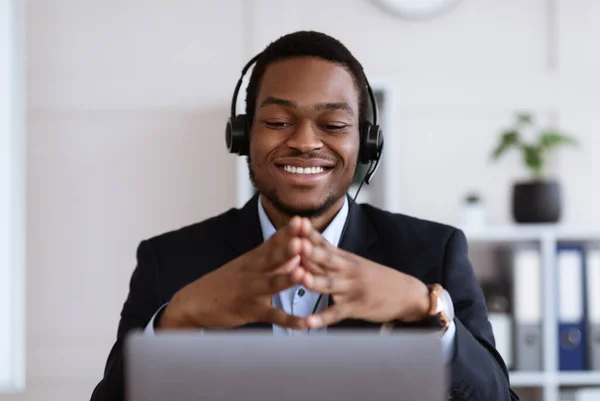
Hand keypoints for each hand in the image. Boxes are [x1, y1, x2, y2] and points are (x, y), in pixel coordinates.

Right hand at [158, 217, 309, 329]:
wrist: (194, 302)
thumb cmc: (224, 283)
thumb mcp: (246, 266)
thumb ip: (272, 261)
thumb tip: (296, 254)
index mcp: (253, 258)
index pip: (272, 241)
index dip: (287, 231)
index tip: (303, 220)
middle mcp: (253, 272)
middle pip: (272, 258)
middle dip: (288, 248)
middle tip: (303, 240)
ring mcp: (251, 291)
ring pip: (272, 284)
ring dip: (286, 278)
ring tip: (301, 273)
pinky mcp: (250, 311)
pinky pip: (272, 316)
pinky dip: (289, 321)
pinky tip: (305, 323)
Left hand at [296, 218, 429, 328]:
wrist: (406, 293)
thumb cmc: (375, 277)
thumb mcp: (354, 263)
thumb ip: (330, 258)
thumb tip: (303, 247)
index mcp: (344, 258)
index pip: (324, 242)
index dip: (310, 233)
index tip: (296, 221)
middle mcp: (347, 270)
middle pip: (326, 259)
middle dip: (310, 251)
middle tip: (295, 243)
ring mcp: (351, 289)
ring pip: (330, 284)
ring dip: (315, 281)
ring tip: (301, 278)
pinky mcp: (355, 308)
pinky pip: (336, 313)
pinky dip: (322, 318)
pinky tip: (308, 321)